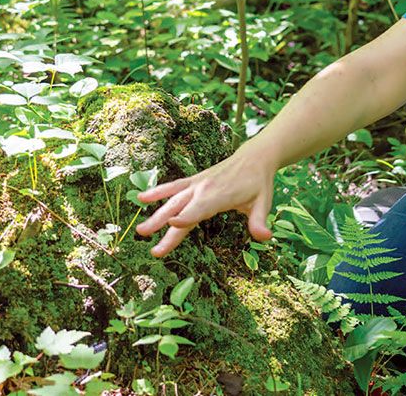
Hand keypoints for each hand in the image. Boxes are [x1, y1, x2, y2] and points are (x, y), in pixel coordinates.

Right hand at [134, 145, 276, 257]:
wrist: (254, 157)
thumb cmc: (259, 184)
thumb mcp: (263, 202)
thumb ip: (259, 221)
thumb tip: (265, 237)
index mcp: (221, 195)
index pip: (201, 208)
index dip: (187, 216)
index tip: (172, 224)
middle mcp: (205, 189)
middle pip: (182, 209)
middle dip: (165, 227)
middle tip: (152, 248)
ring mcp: (197, 184)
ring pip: (173, 200)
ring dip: (156, 214)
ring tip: (141, 231)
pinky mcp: (194, 181)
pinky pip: (174, 187)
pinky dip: (158, 191)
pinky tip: (141, 197)